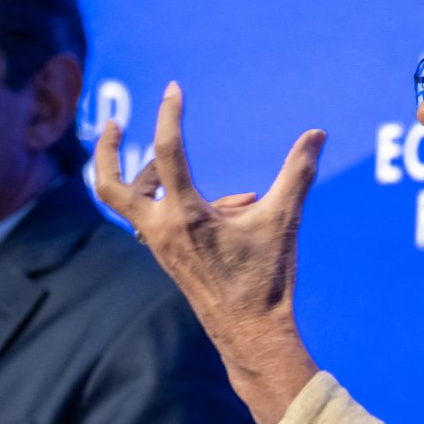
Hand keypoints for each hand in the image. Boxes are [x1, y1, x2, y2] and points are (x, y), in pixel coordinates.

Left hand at [94, 82, 325, 423]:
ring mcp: (158, 246)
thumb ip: (298, 173)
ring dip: (157, 177)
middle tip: (114, 124)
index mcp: (186, 217)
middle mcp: (161, 231)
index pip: (167, 152)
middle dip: (106, 152)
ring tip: (215, 182)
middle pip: (108, 186)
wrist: (250, 334)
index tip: (173, 89)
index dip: (169, 115)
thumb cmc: (266, 280)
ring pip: (134, 202)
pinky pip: (154, 219)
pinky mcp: (165, 256)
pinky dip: (176, 201)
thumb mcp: (283, 221)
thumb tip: (317, 133)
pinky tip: (230, 208)